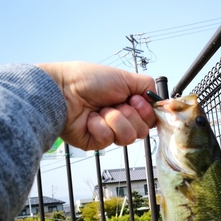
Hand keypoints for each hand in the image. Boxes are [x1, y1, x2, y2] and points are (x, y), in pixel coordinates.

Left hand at [36, 61, 156, 149]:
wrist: (63, 91)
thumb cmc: (88, 80)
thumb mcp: (125, 77)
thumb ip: (147, 87)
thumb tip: (158, 100)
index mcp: (128, 104)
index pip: (150, 118)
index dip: (145, 112)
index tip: (134, 100)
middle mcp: (121, 119)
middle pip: (142, 130)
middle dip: (129, 115)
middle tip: (115, 104)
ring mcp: (109, 132)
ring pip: (128, 137)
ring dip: (115, 120)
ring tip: (100, 111)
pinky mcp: (96, 143)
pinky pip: (108, 139)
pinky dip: (99, 126)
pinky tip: (89, 119)